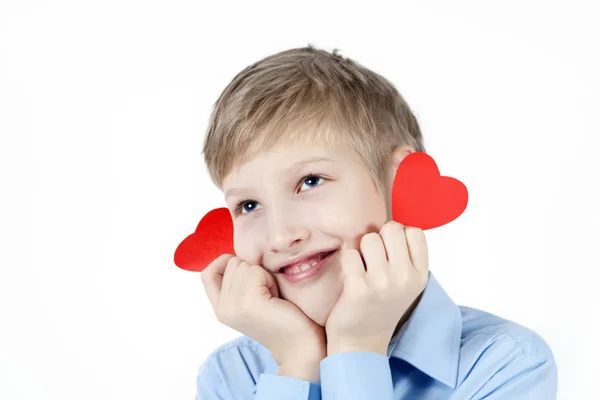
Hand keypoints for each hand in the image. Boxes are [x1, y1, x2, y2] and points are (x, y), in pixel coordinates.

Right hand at [201, 254, 326, 365]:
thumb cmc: (282, 315)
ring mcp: (233, 306)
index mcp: (220, 309)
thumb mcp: (251, 299)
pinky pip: (255, 271)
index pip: (206, 273)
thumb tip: (235, 255)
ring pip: (243, 265)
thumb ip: (237, 282)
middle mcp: (222, 309)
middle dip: (252, 270)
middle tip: (266, 292)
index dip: (224, 263)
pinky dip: (269, 279)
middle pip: (231, 263)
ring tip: (271, 296)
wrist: (300, 344)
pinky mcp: (249, 302)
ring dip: (262, 274)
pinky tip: (276, 297)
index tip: (247, 272)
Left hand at [325, 221, 428, 354]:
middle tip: (373, 258)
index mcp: (420, 275)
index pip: (414, 231)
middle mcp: (405, 277)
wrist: (361, 343)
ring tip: (362, 269)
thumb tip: (393, 224)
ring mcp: (382, 283)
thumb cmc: (380, 306)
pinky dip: (347, 262)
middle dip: (378, 238)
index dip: (398, 235)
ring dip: (361, 250)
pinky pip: (350, 254)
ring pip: (368, 238)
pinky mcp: (359, 288)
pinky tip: (351, 278)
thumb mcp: (405, 283)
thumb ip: (405, 256)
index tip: (390, 251)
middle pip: (391, 228)